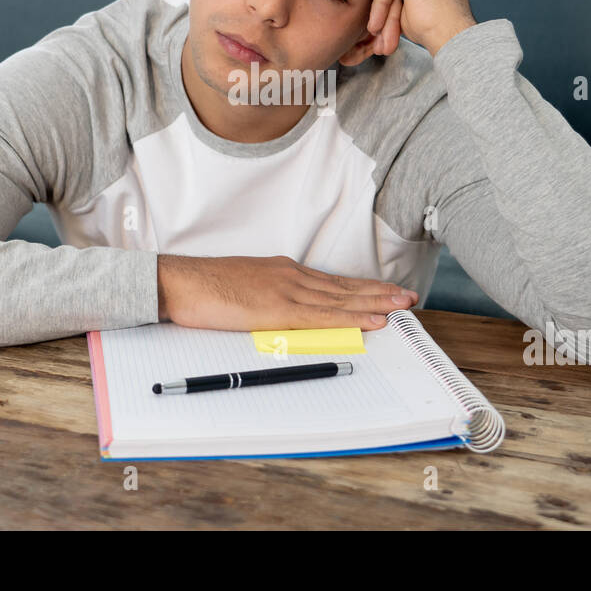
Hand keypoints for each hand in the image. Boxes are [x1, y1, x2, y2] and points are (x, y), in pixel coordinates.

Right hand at [157, 253, 418, 330]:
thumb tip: (287, 316)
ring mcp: (287, 290)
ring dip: (376, 303)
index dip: (362, 287)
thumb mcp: (245, 290)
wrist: (180, 283)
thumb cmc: (205, 289)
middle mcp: (291, 276)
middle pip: (344, 286)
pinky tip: (374, 319)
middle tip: (409, 296)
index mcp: (283, 272)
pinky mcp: (278, 309)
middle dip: (379, 292)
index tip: (385, 291)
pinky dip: (353, 317)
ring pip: (342, 299)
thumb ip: (269, 300)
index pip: (332, 281)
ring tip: (403, 306)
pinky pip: (324, 315)